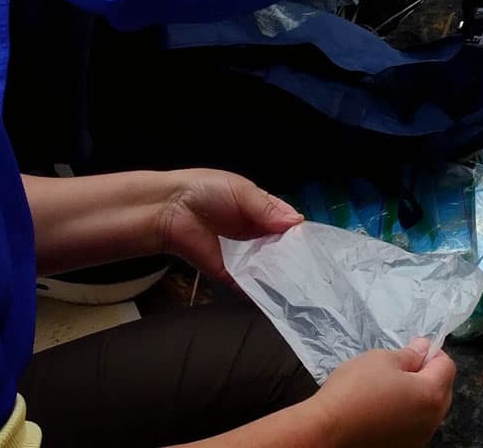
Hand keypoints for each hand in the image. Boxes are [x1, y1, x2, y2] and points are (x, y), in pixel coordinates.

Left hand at [155, 169, 300, 281]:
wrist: (169, 211)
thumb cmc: (204, 191)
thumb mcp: (242, 191)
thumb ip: (268, 209)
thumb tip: (297, 222)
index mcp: (261, 210)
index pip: (287, 223)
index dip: (299, 232)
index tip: (313, 243)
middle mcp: (255, 233)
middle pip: (282, 247)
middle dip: (293, 254)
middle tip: (308, 263)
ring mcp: (244, 255)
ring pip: (269, 266)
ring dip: (280, 271)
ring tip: (297, 278)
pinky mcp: (230, 273)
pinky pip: (249, 284)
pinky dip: (261, 288)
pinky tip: (274, 291)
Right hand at [312, 341, 456, 447]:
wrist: (327, 431)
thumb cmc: (354, 390)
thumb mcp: (381, 360)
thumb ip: (410, 354)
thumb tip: (424, 348)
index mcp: (431, 394)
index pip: (447, 366)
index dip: (433, 352)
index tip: (414, 348)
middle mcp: (432, 421)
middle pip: (442, 390)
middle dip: (429, 375)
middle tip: (403, 367)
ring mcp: (418, 438)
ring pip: (428, 411)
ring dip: (417, 396)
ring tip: (390, 388)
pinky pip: (413, 426)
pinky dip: (406, 415)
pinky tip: (383, 410)